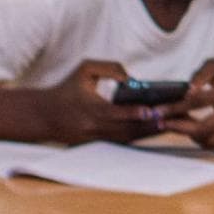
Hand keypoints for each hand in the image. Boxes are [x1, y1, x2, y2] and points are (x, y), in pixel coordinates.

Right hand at [39, 60, 183, 144]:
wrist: (42, 115)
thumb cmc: (66, 88)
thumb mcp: (84, 70)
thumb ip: (109, 67)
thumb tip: (129, 77)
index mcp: (89, 109)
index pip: (113, 113)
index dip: (132, 113)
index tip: (151, 110)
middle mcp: (92, 128)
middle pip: (125, 129)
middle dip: (149, 125)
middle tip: (172, 119)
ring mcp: (94, 140)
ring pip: (126, 139)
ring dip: (148, 133)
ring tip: (171, 125)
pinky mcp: (96, 146)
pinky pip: (121, 143)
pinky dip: (138, 138)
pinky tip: (156, 131)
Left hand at [164, 57, 213, 149]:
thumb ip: (200, 75)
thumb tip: (186, 93)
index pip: (198, 102)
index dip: (176, 107)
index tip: (158, 111)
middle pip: (203, 128)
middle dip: (179, 127)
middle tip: (163, 122)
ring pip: (209, 141)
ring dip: (189, 135)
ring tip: (179, 124)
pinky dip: (202, 140)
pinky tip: (194, 130)